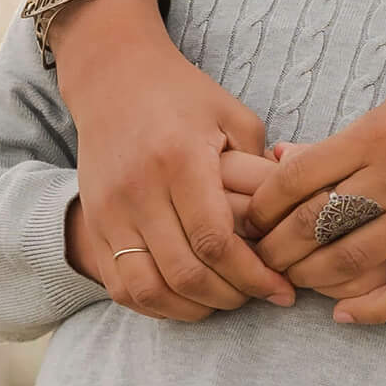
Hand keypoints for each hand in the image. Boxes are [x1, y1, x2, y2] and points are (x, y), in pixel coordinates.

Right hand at [54, 0, 294, 319]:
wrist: (114, 77)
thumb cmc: (183, 95)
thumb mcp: (232, 116)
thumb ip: (262, 168)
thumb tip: (292, 218)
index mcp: (180, 159)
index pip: (216, 240)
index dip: (252, 275)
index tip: (281, 288)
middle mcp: (140, 189)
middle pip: (186, 272)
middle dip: (230, 296)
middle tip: (258, 296)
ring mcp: (110, 210)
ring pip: (150, 288)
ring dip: (193, 308)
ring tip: (225, 300)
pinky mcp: (94, 224)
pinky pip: (122, 286)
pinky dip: (156, 304)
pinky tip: (187, 298)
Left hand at [250, 58, 385, 324]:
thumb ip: (342, 142)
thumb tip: (282, 161)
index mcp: (375, 135)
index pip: (297, 178)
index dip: (264, 205)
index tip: (250, 220)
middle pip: (315, 224)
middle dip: (277, 248)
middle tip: (258, 260)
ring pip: (351, 260)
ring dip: (312, 278)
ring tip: (294, 283)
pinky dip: (371, 309)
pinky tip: (344, 315)